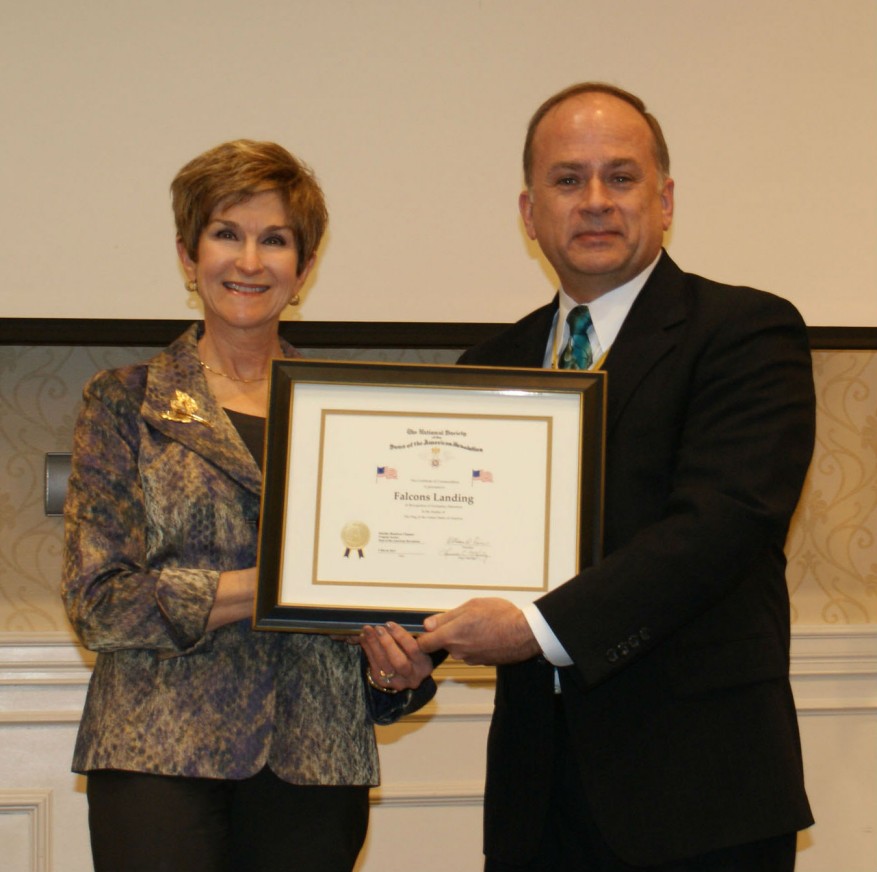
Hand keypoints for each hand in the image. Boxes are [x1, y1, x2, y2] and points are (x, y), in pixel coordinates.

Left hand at [359, 622, 434, 692]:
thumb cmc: (412, 652)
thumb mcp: (418, 644)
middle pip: (398, 661)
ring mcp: (397, 682)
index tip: (390, 624)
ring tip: (367, 630)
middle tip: (378, 628)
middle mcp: (413, 676)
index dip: (400, 636)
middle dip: (386, 643)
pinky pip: (374, 665)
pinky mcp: (383, 682)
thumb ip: (412, 634)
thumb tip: (392, 624)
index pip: (413, 649)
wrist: (406, 673)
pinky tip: (364, 638)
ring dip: (373, 644)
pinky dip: (368, 650)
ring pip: (383, 664)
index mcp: (424, 665)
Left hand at [418, 597, 540, 664]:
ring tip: (478, 626)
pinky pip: (470, 653)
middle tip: (463, 621)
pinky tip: (486, 635)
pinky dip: (474, 645)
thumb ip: (446, 617)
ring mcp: (470, 659)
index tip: (431, 629)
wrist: (524, 633)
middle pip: (442, 645)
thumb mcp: (471, 606)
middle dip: (448, 634)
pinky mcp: (481, 662)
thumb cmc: (500, 616)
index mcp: (451, 635)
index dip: (424, 637)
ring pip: (457, 648)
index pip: (424, 645)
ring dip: (462, 639)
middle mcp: (458, 651)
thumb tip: (428, 625)